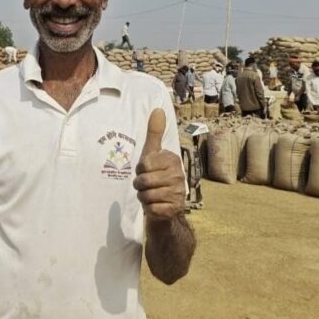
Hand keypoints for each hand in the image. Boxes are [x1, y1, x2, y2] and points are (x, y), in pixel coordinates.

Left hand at [134, 108, 185, 222]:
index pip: (143, 164)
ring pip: (145, 195)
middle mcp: (179, 175)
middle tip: (147, 185)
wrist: (165, 207)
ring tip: (150, 195)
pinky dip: (149, 208)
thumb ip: (154, 133)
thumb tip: (158, 109)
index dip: (139, 170)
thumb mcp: (152, 154)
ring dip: (143, 197)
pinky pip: (151, 208)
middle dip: (139, 185)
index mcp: (173, 160)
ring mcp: (178, 193)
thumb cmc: (155, 177)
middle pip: (143, 180)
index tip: (146, 171)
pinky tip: (155, 206)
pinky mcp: (174, 209)